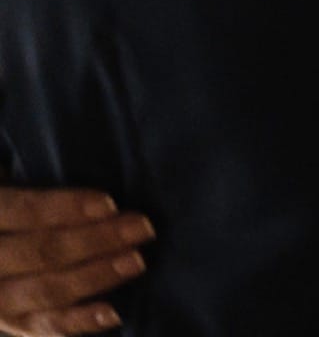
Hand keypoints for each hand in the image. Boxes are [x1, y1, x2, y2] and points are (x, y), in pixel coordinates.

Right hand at [0, 188, 152, 335]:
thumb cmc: (12, 209)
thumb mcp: (9, 187)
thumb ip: (30, 181)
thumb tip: (87, 161)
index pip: (22, 210)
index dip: (65, 207)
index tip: (110, 203)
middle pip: (40, 252)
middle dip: (95, 240)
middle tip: (143, 228)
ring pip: (43, 291)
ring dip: (95, 277)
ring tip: (137, 262)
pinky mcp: (10, 324)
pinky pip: (41, 328)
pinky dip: (78, 323)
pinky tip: (114, 314)